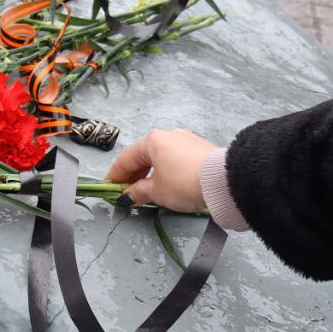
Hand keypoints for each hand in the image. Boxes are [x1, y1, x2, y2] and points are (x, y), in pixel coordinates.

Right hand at [104, 129, 218, 212]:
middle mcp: (169, 135)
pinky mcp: (201, 148)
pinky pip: (176, 159)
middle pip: (144, 156)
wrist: (223, 181)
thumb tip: (129, 196)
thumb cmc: (185, 182)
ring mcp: (186, 140)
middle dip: (134, 175)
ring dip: (151, 173)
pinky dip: (167, 170)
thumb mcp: (157, 192)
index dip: (115, 175)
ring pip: (161, 157)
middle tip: (127, 192)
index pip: (126, 159)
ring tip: (147, 191)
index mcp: (153, 141)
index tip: (109, 188)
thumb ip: (138, 192)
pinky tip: (167, 183)